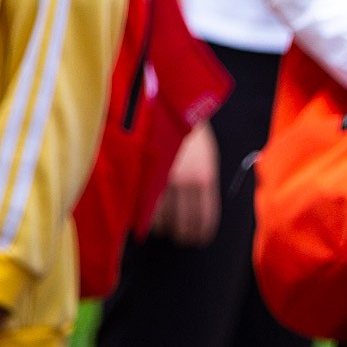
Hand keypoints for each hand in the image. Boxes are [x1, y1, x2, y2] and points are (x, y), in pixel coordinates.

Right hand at [149, 121, 221, 245]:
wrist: (166, 106)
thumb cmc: (189, 134)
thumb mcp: (206, 158)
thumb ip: (203, 186)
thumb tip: (199, 215)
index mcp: (204, 178)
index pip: (205, 218)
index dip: (201, 233)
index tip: (198, 240)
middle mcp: (183, 182)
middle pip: (182, 226)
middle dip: (181, 235)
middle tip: (179, 237)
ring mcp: (159, 180)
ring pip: (159, 222)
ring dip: (160, 228)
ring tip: (161, 227)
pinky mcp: (140, 177)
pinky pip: (141, 209)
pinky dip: (142, 218)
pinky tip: (145, 219)